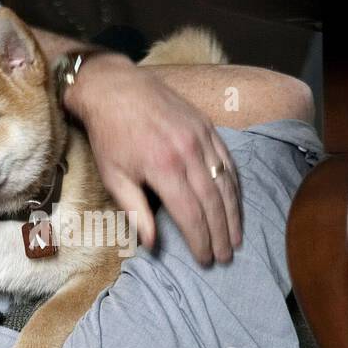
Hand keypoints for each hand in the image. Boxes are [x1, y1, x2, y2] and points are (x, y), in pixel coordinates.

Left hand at [67, 54, 241, 264]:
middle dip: (221, 234)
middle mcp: (189, 153)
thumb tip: (153, 244)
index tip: (205, 259)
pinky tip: (235, 202)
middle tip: (226, 256)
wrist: (115, 88)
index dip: (200, 240)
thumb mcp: (114, 177)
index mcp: (164, 169)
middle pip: (213, 203)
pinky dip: (234, 185)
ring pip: (226, 183)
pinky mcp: (207, 127)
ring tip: (236, 237)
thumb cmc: (110, 135)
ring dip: (233, 213)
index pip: (191, 215)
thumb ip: (136, 212)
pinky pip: (228, 160)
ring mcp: (201, 138)